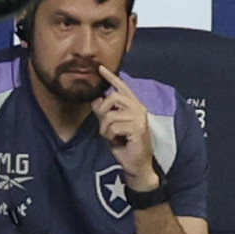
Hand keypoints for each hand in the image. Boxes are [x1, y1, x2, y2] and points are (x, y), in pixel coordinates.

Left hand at [94, 67, 155, 188]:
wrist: (137, 165)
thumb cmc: (125, 146)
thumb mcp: (111, 127)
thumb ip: (105, 113)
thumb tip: (95, 100)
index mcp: (134, 105)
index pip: (122, 87)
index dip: (111, 77)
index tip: (100, 68)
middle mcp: (139, 108)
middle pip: (113, 96)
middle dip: (102, 110)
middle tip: (104, 126)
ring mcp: (139, 118)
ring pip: (110, 114)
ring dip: (105, 129)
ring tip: (111, 137)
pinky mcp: (138, 128)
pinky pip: (114, 126)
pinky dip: (110, 136)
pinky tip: (117, 141)